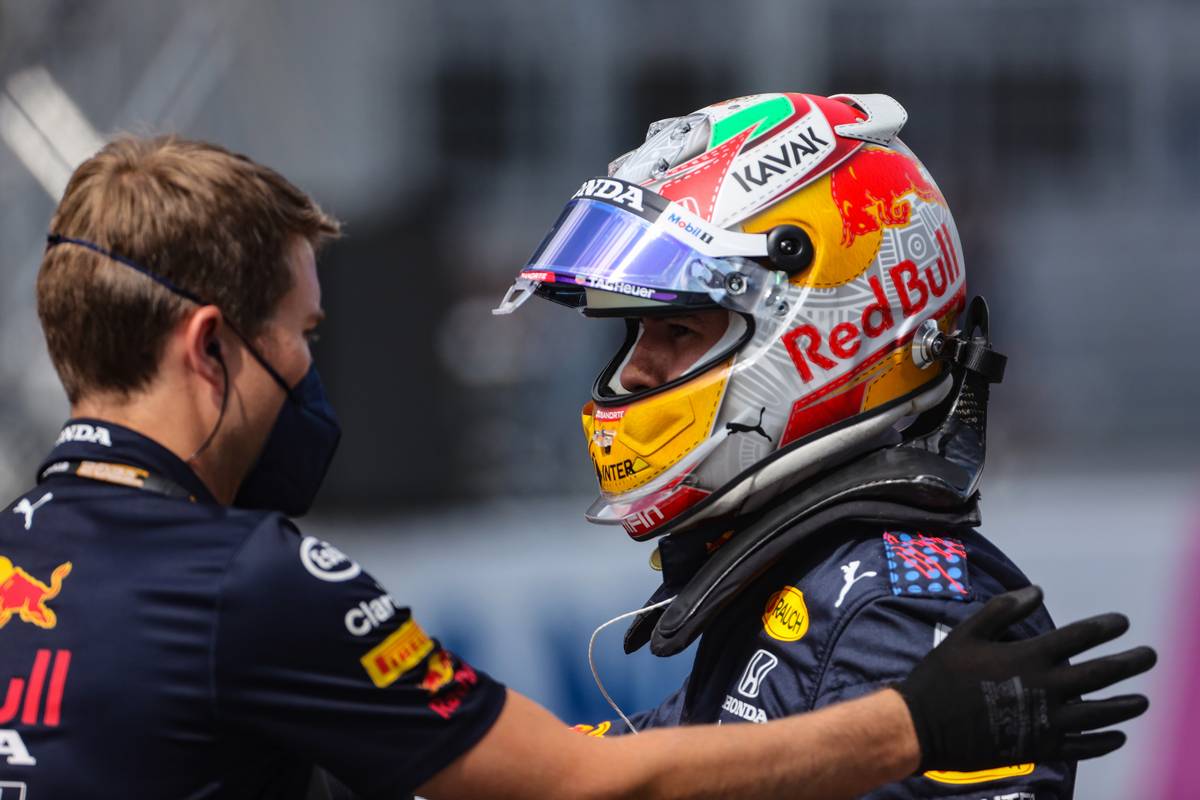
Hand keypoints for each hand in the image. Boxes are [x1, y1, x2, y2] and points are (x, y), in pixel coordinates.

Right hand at [896, 585, 1155, 770]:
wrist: (925, 725)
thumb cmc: (943, 675)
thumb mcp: (967, 633)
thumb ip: (1004, 610)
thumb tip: (1038, 590)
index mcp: (1029, 657)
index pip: (1079, 637)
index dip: (1104, 628)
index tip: (1122, 623)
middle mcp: (1046, 688)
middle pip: (1099, 674)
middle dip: (1129, 663)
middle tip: (1150, 656)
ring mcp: (1047, 721)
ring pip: (1100, 713)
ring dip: (1125, 705)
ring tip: (1142, 700)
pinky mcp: (1041, 747)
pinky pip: (1083, 747)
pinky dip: (1104, 741)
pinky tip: (1118, 736)